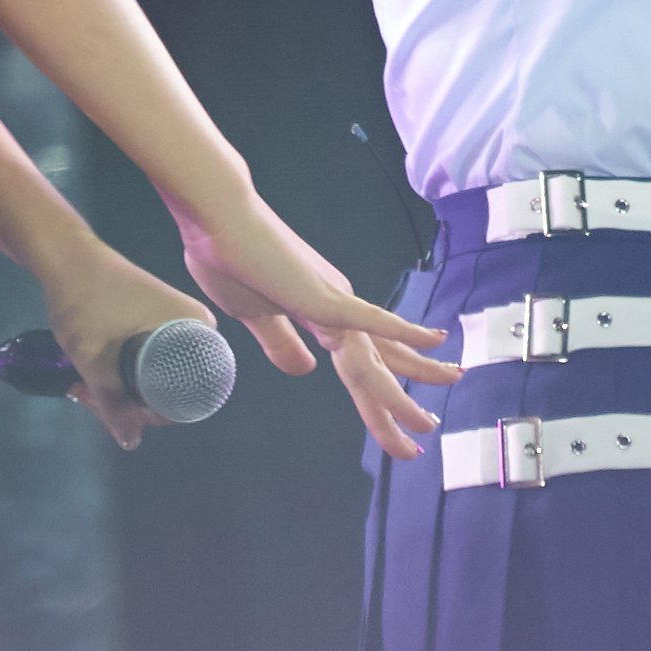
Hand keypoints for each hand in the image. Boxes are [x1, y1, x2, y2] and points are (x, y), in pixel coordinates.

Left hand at [40, 235, 214, 449]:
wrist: (69, 260)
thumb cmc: (89, 304)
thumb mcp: (97, 361)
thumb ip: (114, 404)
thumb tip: (132, 444)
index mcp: (198, 330)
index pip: (188, 394)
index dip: (150, 414)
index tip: (110, 411)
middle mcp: (196, 326)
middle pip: (170, 386)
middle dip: (127, 403)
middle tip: (86, 397)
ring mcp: (176, 322)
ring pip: (153, 375)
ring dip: (119, 391)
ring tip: (82, 388)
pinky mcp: (157, 320)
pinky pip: (147, 359)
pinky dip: (121, 374)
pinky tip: (92, 377)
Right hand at [175, 190, 459, 457]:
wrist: (217, 219)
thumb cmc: (230, 260)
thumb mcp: (255, 316)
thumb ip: (281, 342)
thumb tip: (305, 371)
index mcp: (322, 315)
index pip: (359, 367)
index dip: (381, 398)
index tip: (402, 426)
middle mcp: (339, 308)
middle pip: (376, 369)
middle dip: (401, 406)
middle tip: (428, 431)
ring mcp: (334, 301)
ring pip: (374, 359)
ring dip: (401, 393)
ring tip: (427, 421)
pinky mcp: (322, 295)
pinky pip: (368, 318)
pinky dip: (401, 331)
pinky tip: (433, 340)